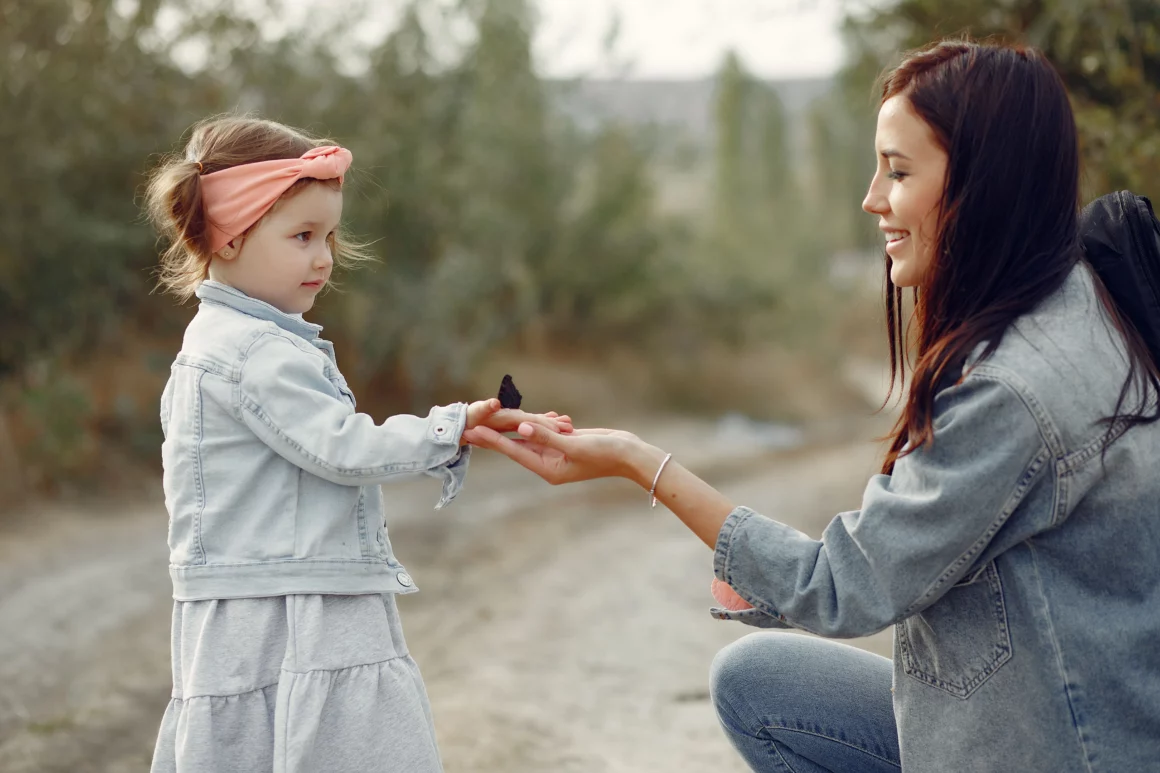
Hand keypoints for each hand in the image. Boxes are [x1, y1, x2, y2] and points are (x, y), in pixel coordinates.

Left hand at [461, 421, 657, 484]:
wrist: (630, 455)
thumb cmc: (607, 454)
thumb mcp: (576, 445)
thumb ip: (548, 437)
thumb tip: (522, 428)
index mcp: (549, 468)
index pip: (515, 451)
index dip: (493, 440)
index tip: (474, 432)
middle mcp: (549, 463)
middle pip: (515, 445)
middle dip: (494, 435)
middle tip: (469, 427)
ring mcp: (557, 453)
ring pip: (529, 436)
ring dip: (512, 425)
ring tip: (488, 418)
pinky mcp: (565, 443)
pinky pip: (544, 432)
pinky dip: (536, 421)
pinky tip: (524, 414)